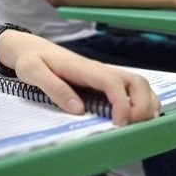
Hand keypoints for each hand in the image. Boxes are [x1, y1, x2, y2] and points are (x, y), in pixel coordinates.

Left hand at [6, 33, 158, 125]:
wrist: (30, 49)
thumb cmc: (31, 59)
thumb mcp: (33, 72)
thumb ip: (54, 88)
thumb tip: (78, 109)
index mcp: (83, 68)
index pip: (113, 83)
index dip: (122, 104)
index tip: (118, 123)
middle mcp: (99, 70)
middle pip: (137, 82)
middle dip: (142, 105)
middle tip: (128, 125)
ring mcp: (104, 75)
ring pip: (138, 85)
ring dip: (145, 104)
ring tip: (133, 123)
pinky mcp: (103, 82)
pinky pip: (130, 90)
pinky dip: (139, 103)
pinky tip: (131, 117)